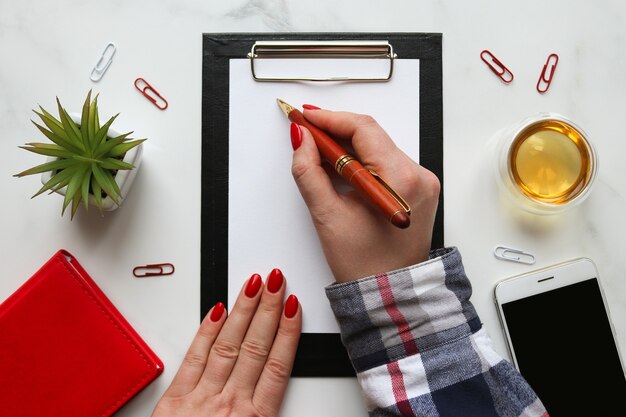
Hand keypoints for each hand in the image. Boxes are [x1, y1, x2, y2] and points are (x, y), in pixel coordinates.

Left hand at [152, 270, 300, 416]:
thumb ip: (263, 415)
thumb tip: (274, 385)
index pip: (277, 366)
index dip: (287, 332)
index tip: (292, 306)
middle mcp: (230, 404)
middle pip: (255, 347)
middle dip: (267, 309)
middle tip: (276, 281)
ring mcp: (201, 399)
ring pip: (228, 346)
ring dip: (242, 311)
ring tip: (252, 285)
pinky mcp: (175, 400)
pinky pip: (193, 359)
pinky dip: (206, 333)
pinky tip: (216, 311)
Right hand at [290, 107, 439, 281]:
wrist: (391, 294)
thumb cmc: (365, 265)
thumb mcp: (327, 216)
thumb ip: (309, 172)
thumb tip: (301, 140)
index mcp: (401, 180)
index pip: (363, 129)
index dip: (330, 119)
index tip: (306, 117)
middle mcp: (419, 176)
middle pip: (371, 136)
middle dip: (335, 132)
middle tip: (306, 131)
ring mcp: (422, 183)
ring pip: (377, 148)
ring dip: (347, 147)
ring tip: (318, 150)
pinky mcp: (418, 190)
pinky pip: (386, 163)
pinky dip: (361, 161)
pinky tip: (340, 166)